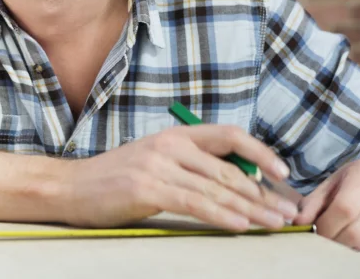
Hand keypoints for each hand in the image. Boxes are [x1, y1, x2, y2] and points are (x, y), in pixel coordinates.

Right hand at [62, 125, 298, 230]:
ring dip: (251, 208)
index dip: (260, 153)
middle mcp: (169, 145)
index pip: (228, 136)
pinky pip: (194, 203)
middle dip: (264, 193)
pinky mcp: (146, 188)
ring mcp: (157, 166)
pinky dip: (221, 215)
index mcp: (174, 135)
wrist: (70, 187)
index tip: (284, 173)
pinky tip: (240, 225)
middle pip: (229, 168)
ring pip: (216, 187)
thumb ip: (189, 166)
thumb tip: (236, 183)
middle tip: (288, 212)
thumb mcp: (154, 161)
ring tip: (275, 223)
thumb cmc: (113, 179)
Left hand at [293, 155, 359, 249]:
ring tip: (341, 230)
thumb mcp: (333, 181)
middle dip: (334, 238)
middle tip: (325, 235)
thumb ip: (313, 201)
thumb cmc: (359, 177)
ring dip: (348, 243)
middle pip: (357, 231)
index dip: (326, 225)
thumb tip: (298, 222)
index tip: (314, 229)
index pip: (345, 208)